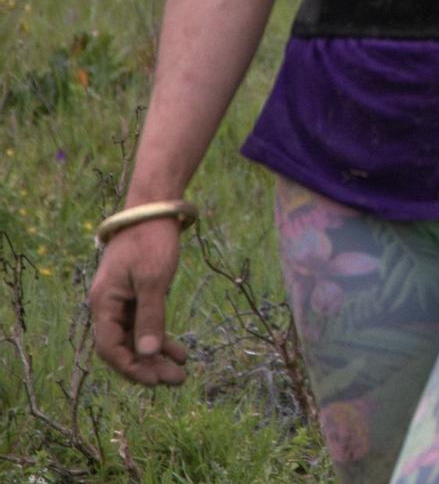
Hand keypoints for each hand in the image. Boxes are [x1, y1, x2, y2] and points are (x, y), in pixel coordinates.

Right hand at [89, 219, 189, 385]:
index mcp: (103, 303)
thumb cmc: (151, 242)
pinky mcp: (137, 295)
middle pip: (124, 347)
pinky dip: (161, 338)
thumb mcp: (154, 280)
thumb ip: (151, 317)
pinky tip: (180, 352)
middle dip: (148, 367)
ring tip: (181, 374)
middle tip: (176, 382)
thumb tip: (148, 353)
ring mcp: (122, 301)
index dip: (131, 367)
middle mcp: (108, 306)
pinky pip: (145, 325)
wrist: (154, 210)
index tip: (155, 381)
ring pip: (137, 338)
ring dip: (156, 357)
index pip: (110, 348)